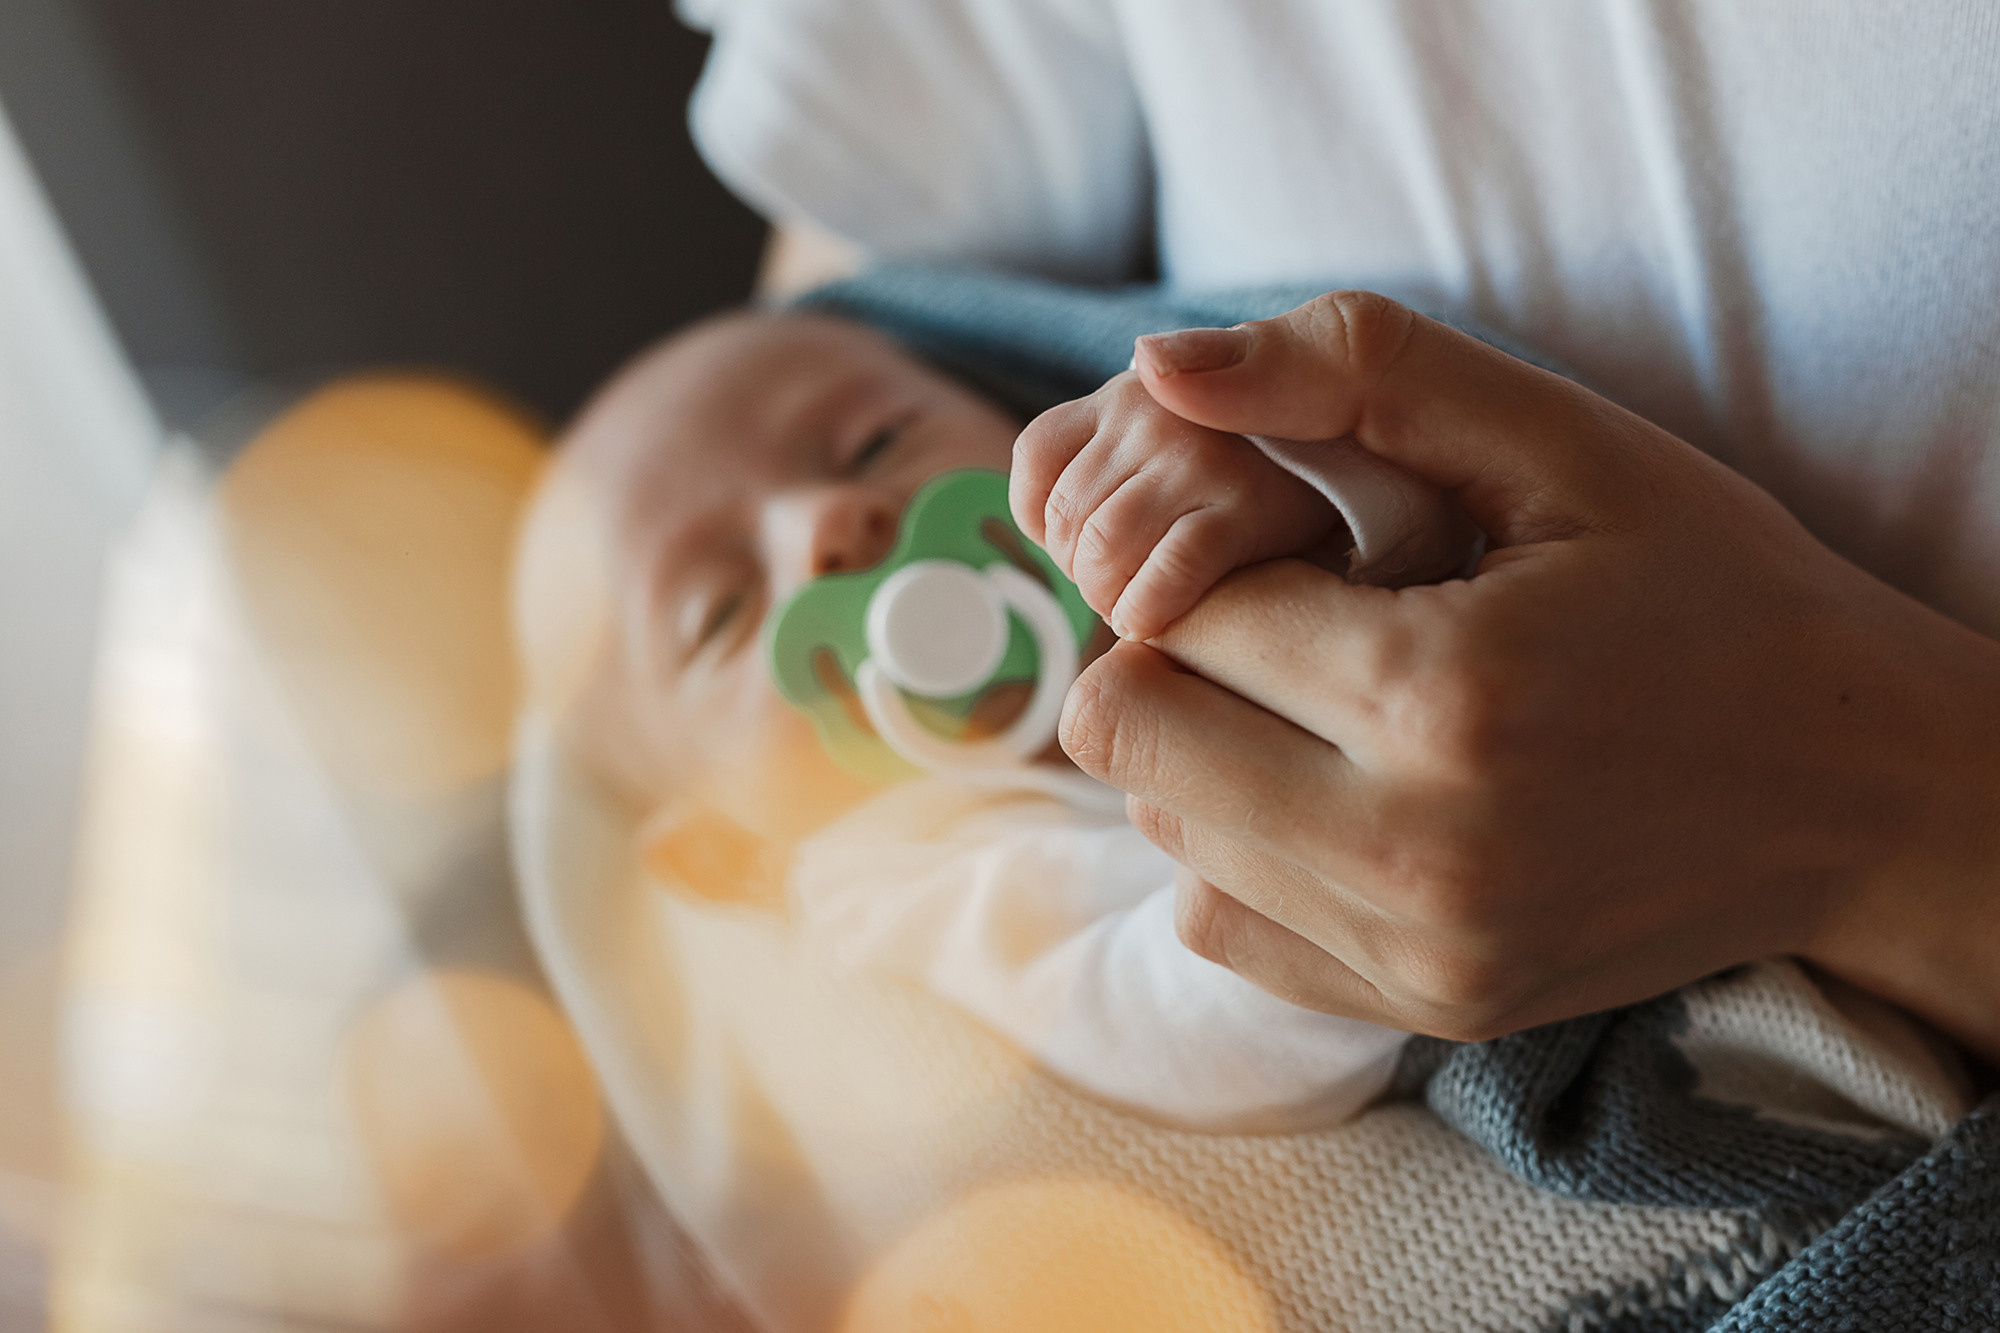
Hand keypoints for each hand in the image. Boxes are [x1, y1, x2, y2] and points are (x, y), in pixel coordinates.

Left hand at [1011, 371, 1339, 640]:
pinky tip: (1158, 625)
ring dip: (1111, 598)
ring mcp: (1198, 453)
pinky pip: (1163, 573)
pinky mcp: (1245, 506)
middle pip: (1066, 514)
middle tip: (1130, 594)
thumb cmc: (1273, 474)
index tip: (1087, 556)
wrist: (1388, 470)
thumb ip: (1123, 467)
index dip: (1049, 522)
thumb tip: (1054, 537)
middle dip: (1085, 572)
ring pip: (1100, 548)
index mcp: (1134, 387)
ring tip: (1145, 612)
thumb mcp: (1187, 439)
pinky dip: (1147, 609)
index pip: (1037, 457)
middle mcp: (1158, 406)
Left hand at [1059, 291, 1999, 1055]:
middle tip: (1293, 622)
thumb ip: (1357, 372)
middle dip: (1178, 652)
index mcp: (1442, 695)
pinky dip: (1238, 846)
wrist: (1860, 790)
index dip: (1208, 553)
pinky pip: (1217, 922)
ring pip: (1161, 825)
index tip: (1296, 546)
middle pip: (1128, 729)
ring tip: (1336, 703)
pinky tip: (1340, 788)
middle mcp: (1412, 853)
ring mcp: (1415, 955)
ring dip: (1206, 746)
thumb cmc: (1712, 592)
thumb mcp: (1567, 443)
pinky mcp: (1423, 1011)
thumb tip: (1158, 357)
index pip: (1173, 606)